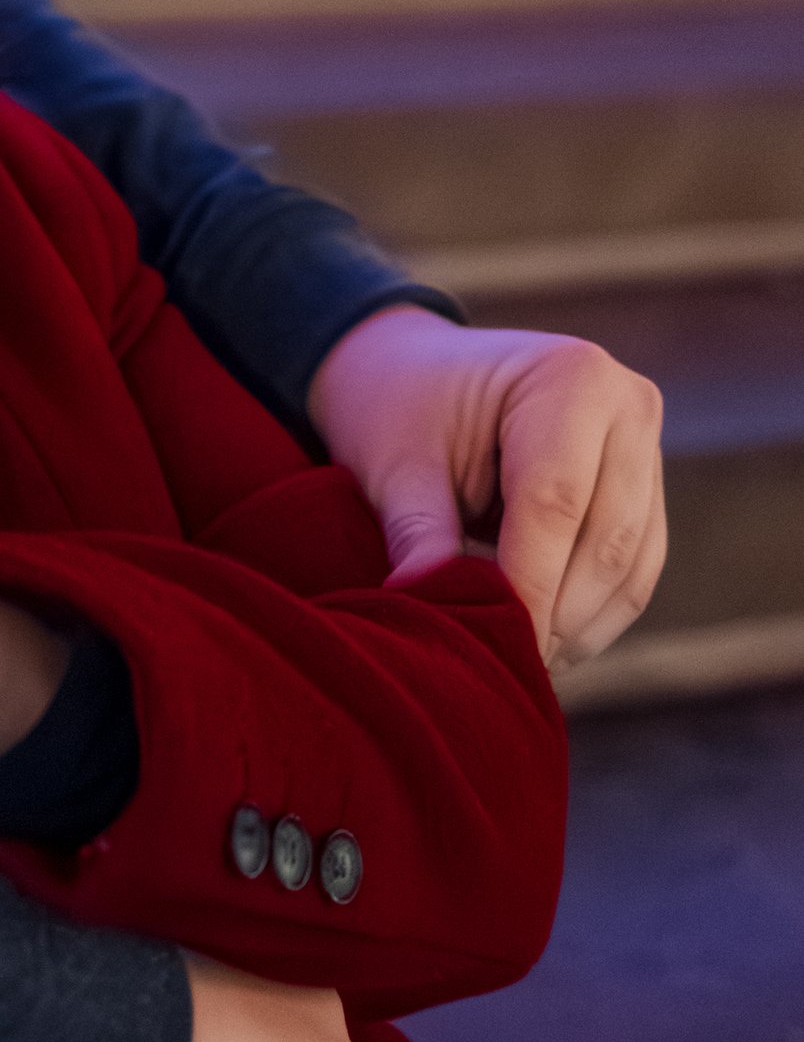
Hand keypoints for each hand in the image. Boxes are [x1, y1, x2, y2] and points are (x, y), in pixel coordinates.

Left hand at [305, 304, 666, 668]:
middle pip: (606, 540)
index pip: (556, 501)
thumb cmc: (400, 410)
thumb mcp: (394, 464)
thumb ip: (419, 533)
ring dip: (579, 627)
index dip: (527, 585)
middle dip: (555, 615)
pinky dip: (594, 616)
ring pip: (630, 566)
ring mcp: (647, 449)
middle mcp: (628, 406)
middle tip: (503, 667)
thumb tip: (426, 608)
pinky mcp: (646, 491)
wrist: (418, 373)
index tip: (493, 647)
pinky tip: (545, 645)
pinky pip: (635, 570)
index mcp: (570, 379)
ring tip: (519, 664)